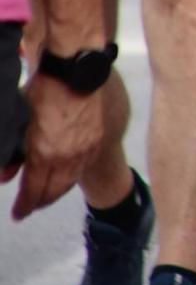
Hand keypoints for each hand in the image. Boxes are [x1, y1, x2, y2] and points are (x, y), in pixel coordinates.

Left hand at [2, 78, 103, 218]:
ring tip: (46, 196)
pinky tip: (66, 177)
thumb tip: (6, 175)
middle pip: (53, 191)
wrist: (75, 70)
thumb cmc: (44, 90)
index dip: (24, 206)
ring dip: (56, 192)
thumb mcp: (20, 121)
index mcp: (45, 153)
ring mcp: (85, 148)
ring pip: (71, 182)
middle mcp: (67, 156)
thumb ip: (13, 152)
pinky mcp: (97, 139)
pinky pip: (84, 167)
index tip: (17, 214)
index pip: (33, 190)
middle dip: (39, 203)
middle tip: (29, 208)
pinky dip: (72, 177)